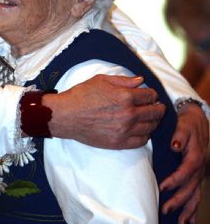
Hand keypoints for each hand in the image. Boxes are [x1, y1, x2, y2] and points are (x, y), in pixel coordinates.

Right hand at [44, 74, 164, 148]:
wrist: (66, 115)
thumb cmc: (81, 95)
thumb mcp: (101, 80)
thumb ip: (124, 80)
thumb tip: (141, 81)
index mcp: (125, 96)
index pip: (151, 96)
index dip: (153, 95)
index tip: (151, 96)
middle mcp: (128, 114)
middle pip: (155, 112)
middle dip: (158, 108)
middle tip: (157, 107)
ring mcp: (124, 130)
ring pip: (151, 127)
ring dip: (153, 122)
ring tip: (150, 118)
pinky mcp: (119, 143)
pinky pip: (141, 141)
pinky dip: (145, 135)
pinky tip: (141, 130)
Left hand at [159, 103, 208, 223]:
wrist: (196, 120)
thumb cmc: (187, 123)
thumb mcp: (183, 124)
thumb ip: (180, 134)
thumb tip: (175, 145)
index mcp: (195, 156)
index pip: (185, 172)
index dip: (174, 180)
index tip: (162, 187)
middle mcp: (198, 168)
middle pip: (190, 187)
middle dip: (179, 200)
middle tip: (165, 210)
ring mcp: (198, 173)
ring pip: (195, 194)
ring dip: (188, 209)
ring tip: (181, 223)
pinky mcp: (196, 176)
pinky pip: (197, 194)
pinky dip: (193, 208)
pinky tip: (190, 221)